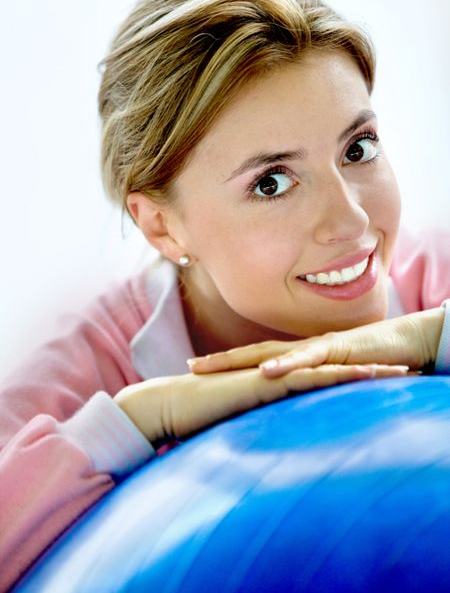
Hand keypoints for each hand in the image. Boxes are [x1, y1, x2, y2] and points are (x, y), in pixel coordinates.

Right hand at [114, 363, 408, 445]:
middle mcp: (276, 374)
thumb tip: (261, 441)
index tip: (374, 380)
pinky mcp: (267, 382)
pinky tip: (364, 377)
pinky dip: (340, 377)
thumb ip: (251, 426)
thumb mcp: (231, 425)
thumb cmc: (191, 419)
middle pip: (330, 369)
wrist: (166, 405)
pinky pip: (310, 379)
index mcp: (271, 383)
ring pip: (329, 370)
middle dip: (367, 369)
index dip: (346, 377)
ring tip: (398, 372)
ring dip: (365, 371)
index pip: (316, 379)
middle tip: (401, 369)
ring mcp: (273, 375)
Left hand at [187, 307, 444, 377]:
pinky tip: (266, 372)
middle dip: (222, 361)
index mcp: (302, 358)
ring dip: (239, 360)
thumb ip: (317, 394)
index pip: (258, 361)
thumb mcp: (340, 383)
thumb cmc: (376, 364)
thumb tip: (296, 415)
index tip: (199, 374)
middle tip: (189, 367)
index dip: (229, 366)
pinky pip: (309, 358)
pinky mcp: (340, 351)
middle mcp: (305, 349)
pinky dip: (287, 364)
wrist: (410, 344)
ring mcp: (320, 348)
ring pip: (273, 352)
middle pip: (255, 353)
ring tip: (209, 367)